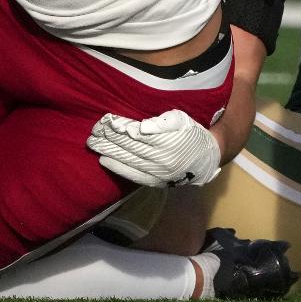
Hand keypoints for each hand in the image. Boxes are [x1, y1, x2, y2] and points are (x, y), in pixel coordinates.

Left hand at [87, 110, 221, 187]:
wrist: (207, 158)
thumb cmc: (192, 133)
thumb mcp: (182, 120)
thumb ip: (163, 123)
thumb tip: (142, 128)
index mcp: (165, 141)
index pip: (135, 133)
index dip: (118, 127)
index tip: (105, 120)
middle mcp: (159, 158)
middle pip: (128, 147)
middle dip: (108, 138)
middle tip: (93, 132)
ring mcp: (156, 172)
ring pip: (128, 160)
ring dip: (109, 151)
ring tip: (93, 143)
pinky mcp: (155, 181)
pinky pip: (133, 175)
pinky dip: (117, 168)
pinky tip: (104, 161)